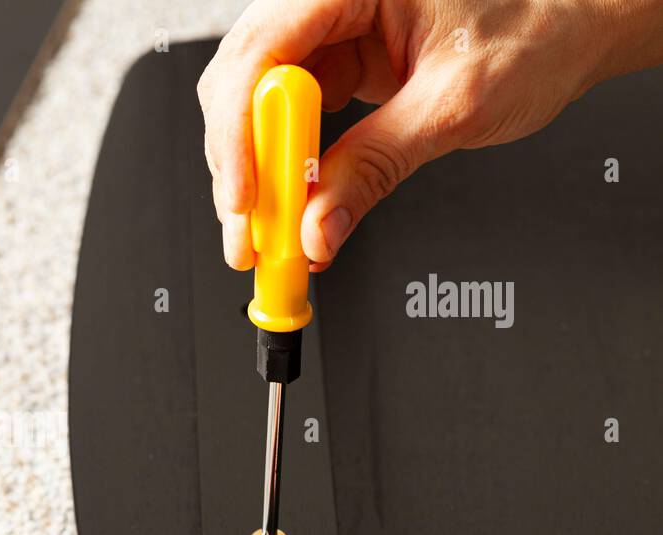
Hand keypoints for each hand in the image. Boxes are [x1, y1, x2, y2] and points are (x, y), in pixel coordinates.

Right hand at [200, 0, 662, 269]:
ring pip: (255, 106)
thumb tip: (319, 228)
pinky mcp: (335, 66)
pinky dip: (286, 169)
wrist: (572, 28)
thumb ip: (378, 166)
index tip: (246, 197)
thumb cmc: (537, 28)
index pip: (262, 54)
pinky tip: (292, 203)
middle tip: (251, 232)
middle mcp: (328, 2)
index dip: (241, 132)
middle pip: (243, 84)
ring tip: (272, 230)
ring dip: (260, 174)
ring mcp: (328, 34)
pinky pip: (288, 120)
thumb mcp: (456, 104)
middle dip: (241, 165)